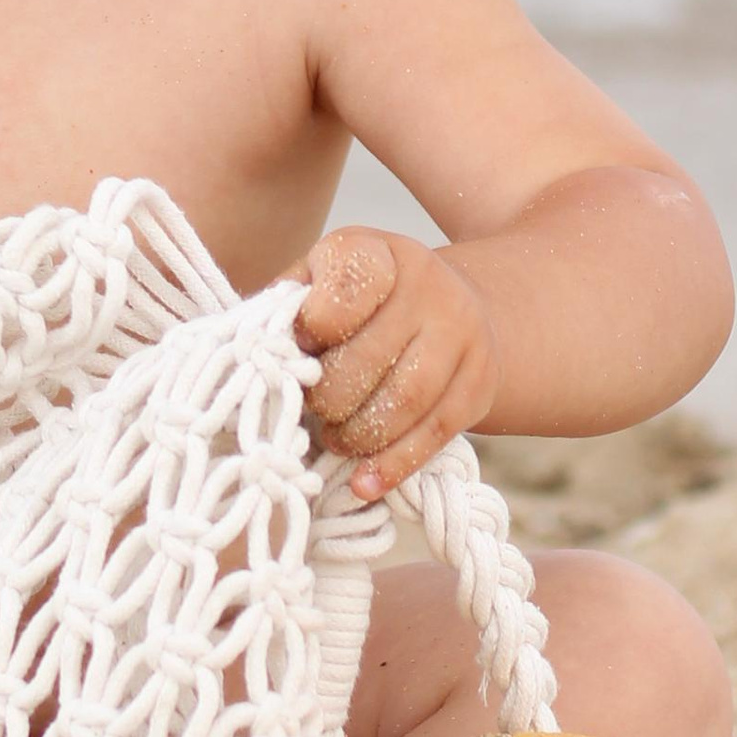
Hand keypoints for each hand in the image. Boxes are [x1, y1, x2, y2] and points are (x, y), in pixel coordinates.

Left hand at [291, 228, 498, 499]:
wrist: (449, 305)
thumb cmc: (362, 303)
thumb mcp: (320, 283)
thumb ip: (286, 311)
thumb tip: (256, 356)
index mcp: (379, 254)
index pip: (340, 296)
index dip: (308, 334)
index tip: (293, 355)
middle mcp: (429, 283)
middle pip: (370, 359)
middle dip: (328, 399)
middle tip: (312, 412)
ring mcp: (464, 332)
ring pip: (405, 401)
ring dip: (358, 435)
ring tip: (334, 440)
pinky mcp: (480, 381)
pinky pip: (436, 433)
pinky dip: (394, 465)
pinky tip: (364, 483)